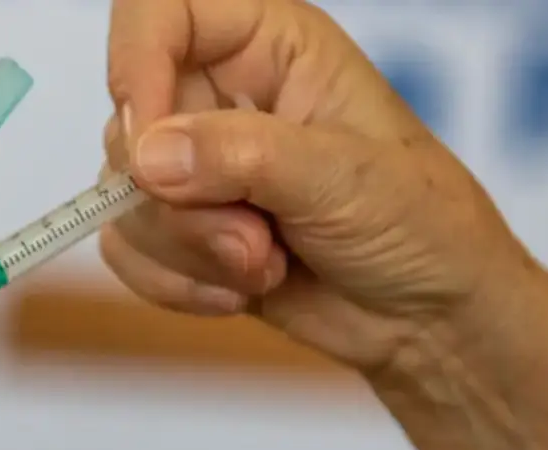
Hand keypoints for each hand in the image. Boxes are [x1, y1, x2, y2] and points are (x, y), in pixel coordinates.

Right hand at [100, 0, 538, 374]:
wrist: (426, 320)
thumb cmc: (418, 224)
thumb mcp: (346, 179)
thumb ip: (245, 156)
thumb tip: (147, 157)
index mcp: (267, 45)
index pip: (159, 12)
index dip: (136, 67)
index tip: (149, 150)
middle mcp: (217, 97)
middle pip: (128, 125)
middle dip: (184, 204)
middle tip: (255, 240)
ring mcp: (191, 167)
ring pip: (121, 198)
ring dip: (189, 251)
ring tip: (266, 265)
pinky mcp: (178, 230)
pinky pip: (123, 249)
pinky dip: (173, 283)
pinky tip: (236, 291)